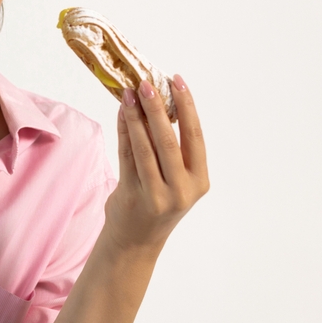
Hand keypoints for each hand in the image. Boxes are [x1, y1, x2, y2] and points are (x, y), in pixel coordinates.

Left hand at [102, 75, 208, 253]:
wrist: (136, 240)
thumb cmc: (158, 202)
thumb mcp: (176, 180)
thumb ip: (172, 150)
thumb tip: (158, 103)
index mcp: (199, 181)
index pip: (195, 137)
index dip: (188, 107)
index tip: (178, 81)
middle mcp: (181, 189)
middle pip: (168, 140)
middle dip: (157, 108)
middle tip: (147, 83)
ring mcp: (156, 194)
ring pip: (144, 147)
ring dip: (136, 117)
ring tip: (129, 93)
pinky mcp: (132, 196)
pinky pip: (126, 156)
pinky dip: (124, 131)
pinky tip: (122, 113)